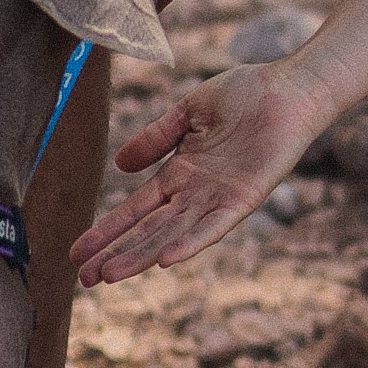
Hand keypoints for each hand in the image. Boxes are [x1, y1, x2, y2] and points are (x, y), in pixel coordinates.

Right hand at [74, 64, 328, 283]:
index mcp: (181, 173)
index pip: (136, 209)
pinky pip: (215, 225)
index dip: (107, 230)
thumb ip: (157, 138)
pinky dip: (191, 243)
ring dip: (143, 255)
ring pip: (174, 234)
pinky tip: (166, 260)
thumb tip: (120, 165)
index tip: (77, 253)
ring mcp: (220, 197)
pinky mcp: (246, 197)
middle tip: (85, 281)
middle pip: (148, 230)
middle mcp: (197, 193)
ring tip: (111, 275)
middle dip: (116, 253)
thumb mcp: (190, 113)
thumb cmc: (247, 95)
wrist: (291, 86)